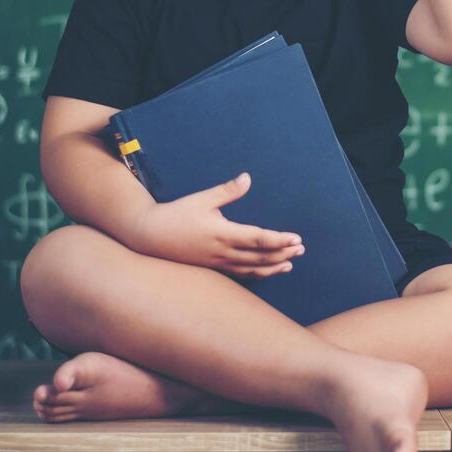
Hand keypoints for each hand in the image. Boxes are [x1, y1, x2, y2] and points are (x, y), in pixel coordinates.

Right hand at [125, 172, 304, 279]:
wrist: (150, 236)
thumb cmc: (175, 214)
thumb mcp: (201, 199)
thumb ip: (227, 191)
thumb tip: (247, 178)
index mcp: (222, 233)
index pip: (258, 239)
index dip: (279, 240)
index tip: (296, 239)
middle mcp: (222, 252)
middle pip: (259, 257)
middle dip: (282, 253)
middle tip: (301, 249)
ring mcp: (218, 263)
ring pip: (251, 269)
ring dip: (272, 266)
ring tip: (290, 264)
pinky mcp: (213, 267)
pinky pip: (239, 273)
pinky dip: (256, 273)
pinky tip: (266, 270)